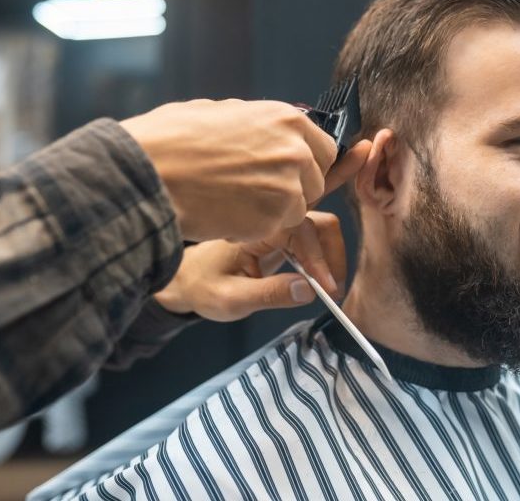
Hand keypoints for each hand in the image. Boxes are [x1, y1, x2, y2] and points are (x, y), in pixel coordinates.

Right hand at [120, 98, 370, 241]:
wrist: (148, 172)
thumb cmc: (172, 140)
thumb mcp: (220, 113)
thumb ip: (256, 123)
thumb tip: (269, 127)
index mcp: (287, 118)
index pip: (323, 149)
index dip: (304, 164)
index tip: (284, 173)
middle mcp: (296, 149)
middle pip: (314, 182)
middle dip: (291, 190)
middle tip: (251, 192)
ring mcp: (288, 185)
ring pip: (297, 209)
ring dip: (272, 212)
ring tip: (231, 201)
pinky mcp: (274, 217)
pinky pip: (275, 229)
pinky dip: (253, 228)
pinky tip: (223, 214)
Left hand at [155, 211, 345, 321]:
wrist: (187, 278)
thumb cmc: (202, 286)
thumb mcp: (231, 299)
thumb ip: (270, 294)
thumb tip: (308, 290)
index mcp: (256, 227)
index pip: (303, 231)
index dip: (319, 260)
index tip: (327, 290)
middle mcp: (272, 220)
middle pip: (320, 223)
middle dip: (332, 254)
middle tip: (332, 291)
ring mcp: (279, 226)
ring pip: (321, 228)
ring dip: (331, 255)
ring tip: (328, 288)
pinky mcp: (284, 237)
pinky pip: (314, 237)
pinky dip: (324, 255)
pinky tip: (321, 279)